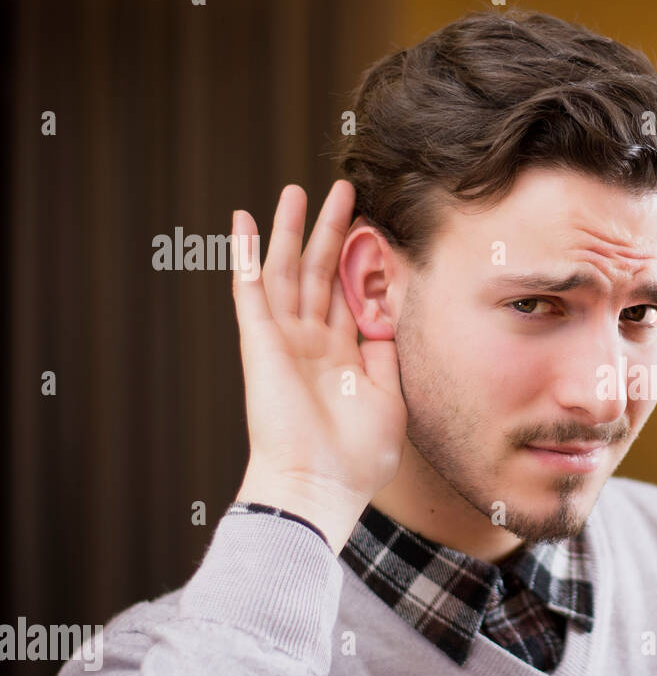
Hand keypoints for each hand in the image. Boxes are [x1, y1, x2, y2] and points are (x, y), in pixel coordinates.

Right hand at [230, 180, 406, 553]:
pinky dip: (244, 253)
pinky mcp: (260, 341)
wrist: (320, 485)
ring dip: (290, 229)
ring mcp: (284, 340)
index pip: (350, 297)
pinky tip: (243, 219)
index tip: (376, 228)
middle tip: (344, 191)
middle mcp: (311, 344)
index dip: (361, 262)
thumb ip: (390, 354)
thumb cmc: (358, 457)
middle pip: (320, 273)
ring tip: (298, 190)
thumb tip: (394, 318)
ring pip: (286, 270)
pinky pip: (249, 289)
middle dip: (331, 231)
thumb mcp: (392, 397)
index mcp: (342, 358)